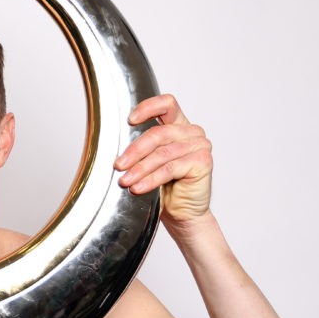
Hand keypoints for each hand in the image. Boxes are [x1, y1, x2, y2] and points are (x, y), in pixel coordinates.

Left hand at [114, 94, 212, 227]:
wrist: (182, 213)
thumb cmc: (165, 187)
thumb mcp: (149, 163)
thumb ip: (141, 150)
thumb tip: (115, 151)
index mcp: (179, 125)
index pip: (167, 104)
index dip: (148, 108)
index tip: (130, 120)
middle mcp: (192, 132)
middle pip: (159, 133)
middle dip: (134, 150)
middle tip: (118, 165)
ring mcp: (200, 146)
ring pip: (162, 153)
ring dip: (140, 169)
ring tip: (125, 181)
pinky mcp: (203, 162)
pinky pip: (170, 168)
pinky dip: (151, 179)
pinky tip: (138, 188)